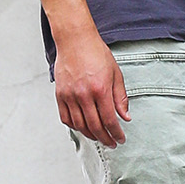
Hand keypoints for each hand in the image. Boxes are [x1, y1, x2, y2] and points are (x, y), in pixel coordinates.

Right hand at [54, 28, 129, 146]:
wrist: (75, 40)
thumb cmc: (95, 53)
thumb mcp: (115, 73)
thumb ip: (120, 97)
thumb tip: (125, 116)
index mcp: (100, 89)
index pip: (110, 120)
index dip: (116, 133)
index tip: (120, 139)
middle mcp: (83, 95)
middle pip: (95, 126)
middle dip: (105, 138)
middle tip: (111, 143)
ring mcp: (70, 95)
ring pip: (79, 125)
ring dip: (90, 135)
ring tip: (99, 137)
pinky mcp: (60, 94)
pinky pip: (66, 118)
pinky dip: (74, 126)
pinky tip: (82, 127)